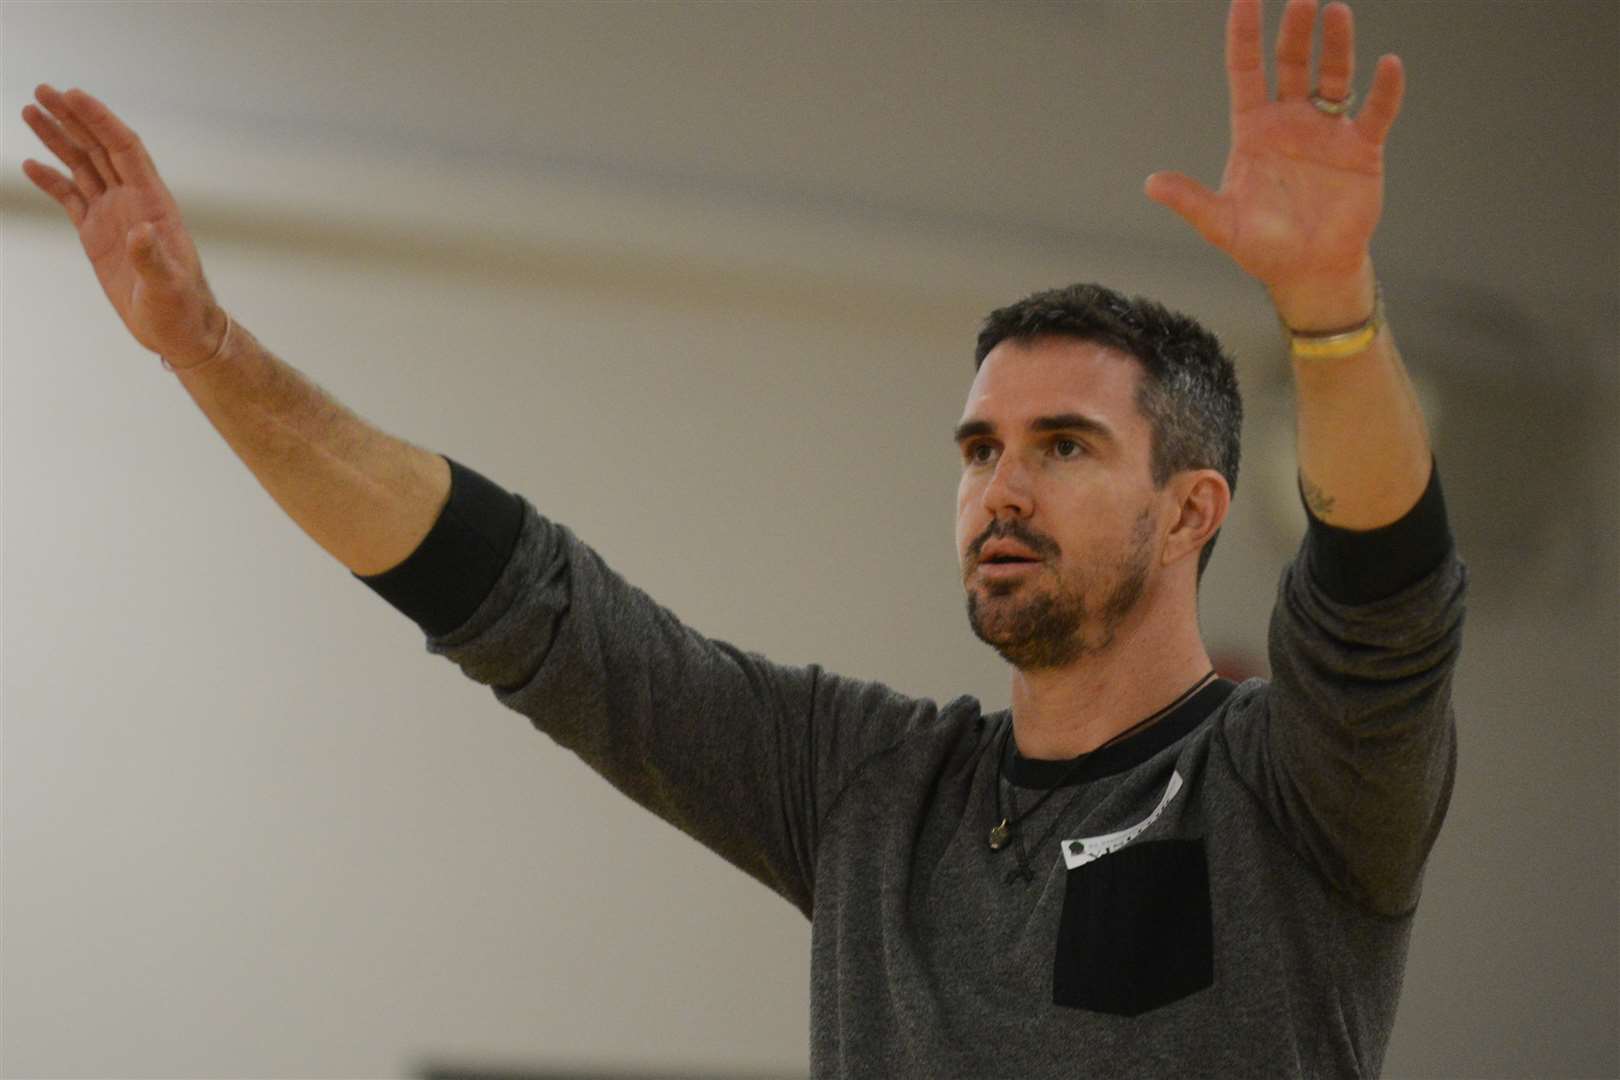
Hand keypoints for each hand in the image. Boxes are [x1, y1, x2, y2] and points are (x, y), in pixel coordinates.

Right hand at [21, 85, 226, 365]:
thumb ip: (152, 259)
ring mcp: (114, 216)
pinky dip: (51, 180)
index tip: (73, 95)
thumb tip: (140, 232)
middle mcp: (133, 202)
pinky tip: (30, 164)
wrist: (177, 331)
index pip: (124, 149)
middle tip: (42, 89)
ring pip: (83, 166)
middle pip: (99, 148)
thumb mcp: (168, 287)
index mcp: (153, 204)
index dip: (100, 120)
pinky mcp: (98, 234)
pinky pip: (71, 197)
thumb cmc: (180, 309)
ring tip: (31, 111)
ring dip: (58, 139)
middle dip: (73, 118)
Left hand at [1144, 0, 1403, 326]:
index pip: (1246, 71)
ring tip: (1337, 12)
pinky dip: (1385, 90)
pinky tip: (1388, 65)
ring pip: (1333, 77)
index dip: (1245, 36)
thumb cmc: (1263, 248)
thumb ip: (1191, 201)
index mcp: (1253, 131)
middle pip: (1291, 64)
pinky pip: (1376, 112)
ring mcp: (1327, 131)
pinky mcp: (1361, 149)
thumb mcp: (1222, 225)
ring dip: (1336, 46)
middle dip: (1294, 31)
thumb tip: (1152, 184)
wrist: (1309, 271)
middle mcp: (1290, 122)